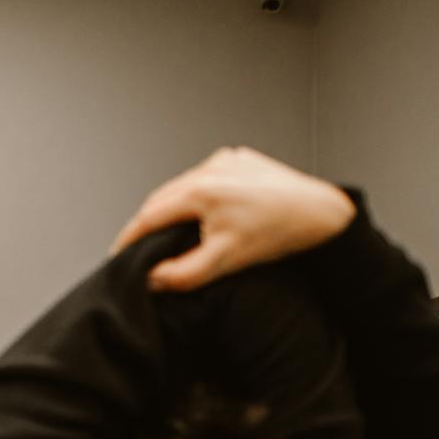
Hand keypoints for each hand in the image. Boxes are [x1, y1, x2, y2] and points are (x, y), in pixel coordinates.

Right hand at [111, 147, 356, 291]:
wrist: (321, 214)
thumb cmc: (276, 235)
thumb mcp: (224, 262)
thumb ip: (181, 275)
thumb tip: (150, 280)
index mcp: (201, 191)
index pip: (149, 216)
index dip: (129, 238)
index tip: (117, 255)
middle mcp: (209, 168)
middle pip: (162, 198)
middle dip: (146, 223)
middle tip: (135, 247)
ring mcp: (225, 159)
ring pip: (182, 186)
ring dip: (170, 208)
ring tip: (162, 232)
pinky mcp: (239, 158)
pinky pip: (204, 177)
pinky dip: (193, 195)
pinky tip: (196, 213)